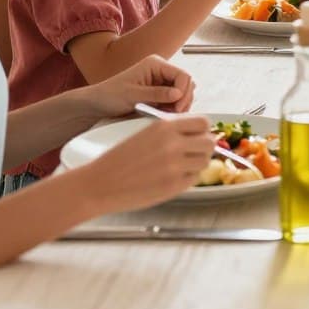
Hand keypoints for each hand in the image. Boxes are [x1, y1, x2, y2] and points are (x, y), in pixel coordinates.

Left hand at [83, 55, 195, 119]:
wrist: (97, 104)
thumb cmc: (109, 96)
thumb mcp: (133, 95)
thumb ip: (157, 94)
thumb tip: (178, 94)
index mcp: (155, 64)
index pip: (183, 75)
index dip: (183, 92)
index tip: (177, 108)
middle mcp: (161, 70)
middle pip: (187, 84)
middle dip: (183, 100)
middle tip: (173, 114)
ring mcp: (162, 82)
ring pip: (183, 93)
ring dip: (179, 106)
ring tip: (165, 115)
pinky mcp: (160, 93)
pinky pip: (176, 100)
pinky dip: (173, 109)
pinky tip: (163, 115)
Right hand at [84, 115, 215, 213]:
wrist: (99, 183)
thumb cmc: (119, 160)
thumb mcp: (145, 134)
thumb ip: (172, 132)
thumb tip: (198, 133)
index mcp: (164, 127)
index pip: (203, 122)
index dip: (203, 130)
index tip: (199, 135)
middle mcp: (173, 144)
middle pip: (209, 142)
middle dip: (204, 147)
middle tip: (193, 153)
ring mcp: (175, 166)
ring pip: (205, 161)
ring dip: (197, 164)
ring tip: (180, 166)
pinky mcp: (173, 186)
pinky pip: (194, 179)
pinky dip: (187, 178)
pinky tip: (171, 178)